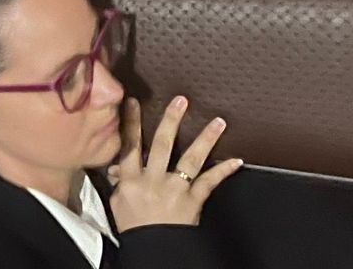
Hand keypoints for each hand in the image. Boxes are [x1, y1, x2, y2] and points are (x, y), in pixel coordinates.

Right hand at [109, 97, 241, 231]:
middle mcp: (153, 180)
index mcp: (131, 180)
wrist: (154, 252)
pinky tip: (237, 160)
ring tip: (218, 122)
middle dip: (172, 120)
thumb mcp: (119, 204)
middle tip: (181, 100)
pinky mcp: (193, 201)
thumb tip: (116, 166)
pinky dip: (224, 171)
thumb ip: (119, 181)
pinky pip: (210, 182)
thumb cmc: (136, 229)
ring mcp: (175, 190)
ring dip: (206, 139)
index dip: (131, 122)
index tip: (133, 101)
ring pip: (191, 159)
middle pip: (162, 145)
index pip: (129, 146)